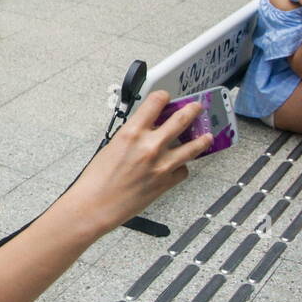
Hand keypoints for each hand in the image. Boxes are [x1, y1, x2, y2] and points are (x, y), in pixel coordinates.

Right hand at [62, 91, 210, 235]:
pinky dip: (182, 167)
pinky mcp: (166, 182)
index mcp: (132, 132)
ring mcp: (161, 164)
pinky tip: (178, 166)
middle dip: (192, 110)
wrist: (95, 205)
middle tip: (196, 108)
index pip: (155, 102)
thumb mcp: (111, 146)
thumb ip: (132, 135)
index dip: (163, 96)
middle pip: (181, 119)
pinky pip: (183, 170)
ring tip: (206, 136)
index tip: (166, 97)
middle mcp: (150, 146)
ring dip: (202, 139)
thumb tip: (147, 129)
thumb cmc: (96, 179)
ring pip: (193, 146)